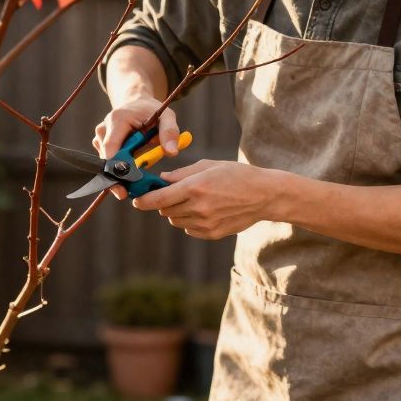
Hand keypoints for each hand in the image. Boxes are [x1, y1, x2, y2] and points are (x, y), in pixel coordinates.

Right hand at [92, 96, 180, 199]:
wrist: (138, 104)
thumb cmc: (152, 111)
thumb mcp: (167, 116)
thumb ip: (170, 132)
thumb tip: (172, 152)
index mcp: (118, 119)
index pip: (111, 148)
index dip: (115, 168)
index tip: (124, 185)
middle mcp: (104, 128)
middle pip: (105, 159)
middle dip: (116, 177)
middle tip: (127, 193)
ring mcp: (100, 137)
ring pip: (105, 163)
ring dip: (118, 173)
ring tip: (134, 178)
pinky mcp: (100, 144)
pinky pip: (107, 162)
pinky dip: (118, 169)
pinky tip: (130, 171)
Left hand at [130, 160, 272, 238]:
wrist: (264, 195)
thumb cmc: (236, 175)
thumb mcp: (209, 166)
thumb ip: (181, 174)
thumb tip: (161, 180)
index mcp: (195, 187)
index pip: (158, 199)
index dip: (143, 201)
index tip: (136, 200)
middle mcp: (198, 207)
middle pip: (164, 210)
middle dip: (163, 202)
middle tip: (173, 193)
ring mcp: (205, 223)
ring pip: (175, 220)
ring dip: (176, 211)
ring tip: (193, 200)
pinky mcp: (211, 234)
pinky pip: (188, 229)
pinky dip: (189, 221)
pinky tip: (204, 210)